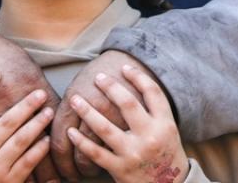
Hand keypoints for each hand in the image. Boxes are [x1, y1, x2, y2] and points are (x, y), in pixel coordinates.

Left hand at [50, 50, 152, 179]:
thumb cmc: (165, 155)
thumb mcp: (168, 131)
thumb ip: (154, 111)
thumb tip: (133, 83)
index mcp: (164, 124)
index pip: (152, 93)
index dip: (138, 76)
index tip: (124, 67)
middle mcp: (150, 137)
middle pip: (127, 104)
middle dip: (110, 87)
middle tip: (97, 77)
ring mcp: (133, 153)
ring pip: (104, 127)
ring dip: (86, 111)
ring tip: (74, 99)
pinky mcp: (120, 169)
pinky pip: (95, 153)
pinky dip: (80, 141)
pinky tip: (70, 131)